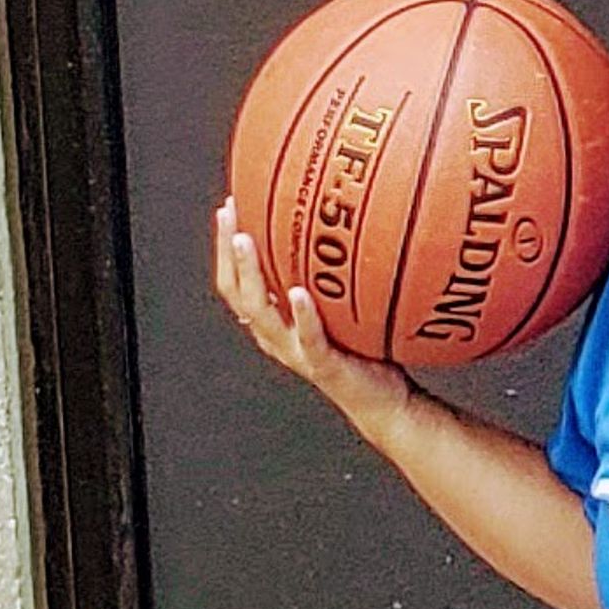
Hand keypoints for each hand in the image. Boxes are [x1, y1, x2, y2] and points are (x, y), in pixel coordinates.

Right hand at [212, 198, 412, 435]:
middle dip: (229, 252)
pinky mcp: (323, 364)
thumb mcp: (340, 306)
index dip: (226, 248)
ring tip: (245, 241)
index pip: (237, 282)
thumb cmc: (363, 349)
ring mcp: (296, 351)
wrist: (383, 400)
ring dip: (251, 274)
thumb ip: (330, 277)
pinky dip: (302, 315)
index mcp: (275, 321)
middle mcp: (277, 336)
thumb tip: (340, 227)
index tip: (228, 208)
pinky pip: (308, 338)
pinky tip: (298, 293)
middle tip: (229, 215)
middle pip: (238, 292)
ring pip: (261, 313)